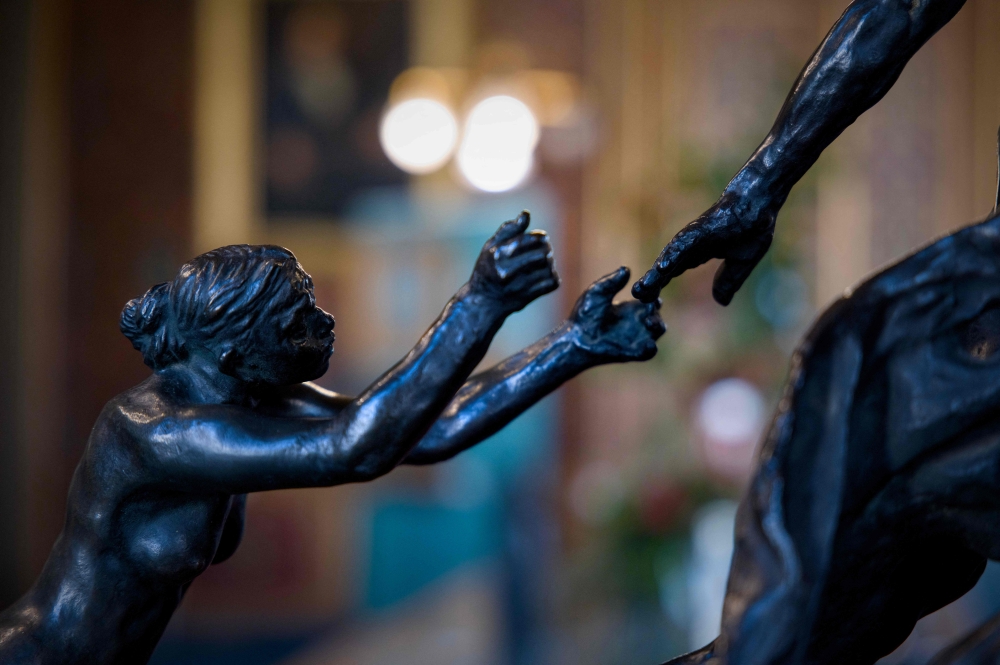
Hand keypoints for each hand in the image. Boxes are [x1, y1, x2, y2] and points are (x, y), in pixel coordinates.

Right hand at [468, 211, 559, 312]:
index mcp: (498, 255)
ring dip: (549, 263)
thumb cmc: (486, 269)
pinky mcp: (527, 297)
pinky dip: (552, 277)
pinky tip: (544, 275)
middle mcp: (507, 271)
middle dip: (546, 249)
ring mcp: (518, 286)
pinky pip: (551, 283)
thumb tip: (526, 214)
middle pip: (541, 254)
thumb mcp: (490, 247)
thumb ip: (508, 229)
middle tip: (545, 249)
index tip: (542, 238)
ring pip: (548, 268)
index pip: (530, 240)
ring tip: (544, 262)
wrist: (482, 302)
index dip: (541, 237)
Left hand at [568, 267, 665, 362]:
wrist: (573, 337)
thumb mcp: (598, 293)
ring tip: (649, 322)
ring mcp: (635, 338)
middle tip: (651, 306)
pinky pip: (648, 352)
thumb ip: (612, 282)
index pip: (651, 298)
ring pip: (657, 332)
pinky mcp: (630, 352)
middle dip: (657, 309)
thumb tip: (625, 269)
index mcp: (631, 308)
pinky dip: (651, 348)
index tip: (650, 288)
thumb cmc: (584, 314)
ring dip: (657, 325)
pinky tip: (648, 343)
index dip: (654, 292)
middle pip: (658, 313)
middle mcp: (636, 322)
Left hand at [632, 191, 776, 305]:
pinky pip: (685, 244)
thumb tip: (721, 302)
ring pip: (671, 257)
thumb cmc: (754, 225)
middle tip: (636, 296)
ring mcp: (695, 237)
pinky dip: (673, 256)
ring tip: (641, 288)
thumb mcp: (742, 262)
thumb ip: (729, 280)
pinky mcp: (702, 228)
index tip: (648, 301)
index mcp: (699, 253)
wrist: (762, 199)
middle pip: (667, 267)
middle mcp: (692, 246)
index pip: (674, 272)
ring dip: (656, 273)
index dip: (660, 285)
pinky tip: (662, 269)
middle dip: (651, 282)